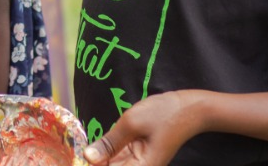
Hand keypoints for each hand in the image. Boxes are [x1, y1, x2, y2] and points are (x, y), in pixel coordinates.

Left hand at [83, 92, 202, 165]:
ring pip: (113, 164)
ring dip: (100, 157)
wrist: (190, 109)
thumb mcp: (131, 123)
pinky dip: (108, 152)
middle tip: (78, 151)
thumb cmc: (163, 114)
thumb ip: (109, 142)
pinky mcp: (140, 155)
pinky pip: (119, 158)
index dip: (92, 165)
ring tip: (85, 149)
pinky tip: (99, 146)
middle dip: (95, 161)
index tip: (77, 156)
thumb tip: (87, 158)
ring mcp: (141, 164)